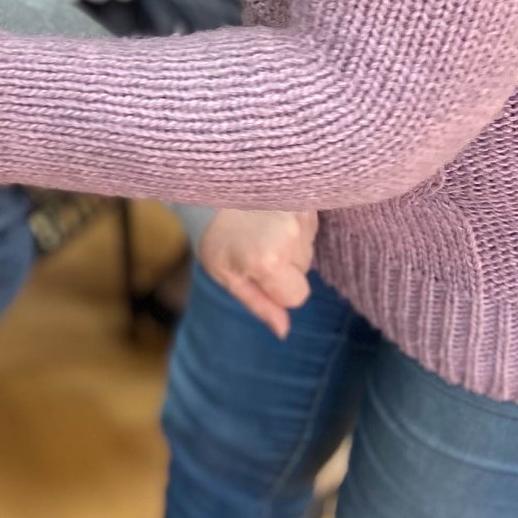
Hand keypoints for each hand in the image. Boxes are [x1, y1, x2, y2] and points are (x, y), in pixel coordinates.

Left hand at [198, 208, 317, 340]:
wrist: (208, 186)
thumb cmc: (213, 235)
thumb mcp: (227, 276)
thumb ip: (260, 305)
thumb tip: (284, 331)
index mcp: (268, 261)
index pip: (297, 296)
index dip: (277, 289)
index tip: (257, 270)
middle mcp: (290, 237)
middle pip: (304, 271)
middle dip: (284, 264)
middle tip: (255, 244)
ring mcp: (300, 213)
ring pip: (308, 248)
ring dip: (289, 242)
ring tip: (260, 226)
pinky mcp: (305, 198)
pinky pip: (309, 226)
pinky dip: (294, 224)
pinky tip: (270, 213)